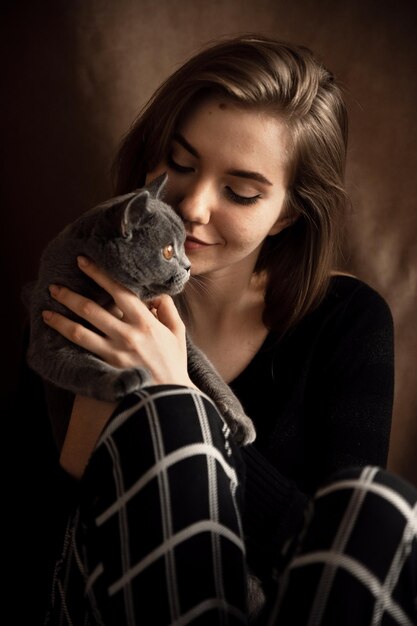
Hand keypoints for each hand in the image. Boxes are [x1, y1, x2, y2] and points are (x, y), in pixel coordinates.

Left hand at [42, 256, 194, 387]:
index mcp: (145, 321)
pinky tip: (56, 331)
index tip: (83, 262)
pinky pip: (83, 349)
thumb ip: (167, 309)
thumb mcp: (177, 333)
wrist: (169, 398)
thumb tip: (155, 293)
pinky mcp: (107, 366)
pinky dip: (67, 338)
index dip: (99, 274)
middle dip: (70, 295)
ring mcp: (115, 352)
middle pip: (92, 309)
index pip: (119, 291)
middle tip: (54, 286)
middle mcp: (127, 334)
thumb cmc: (173, 364)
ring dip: (60, 318)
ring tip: (45, 310)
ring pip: (80, 330)